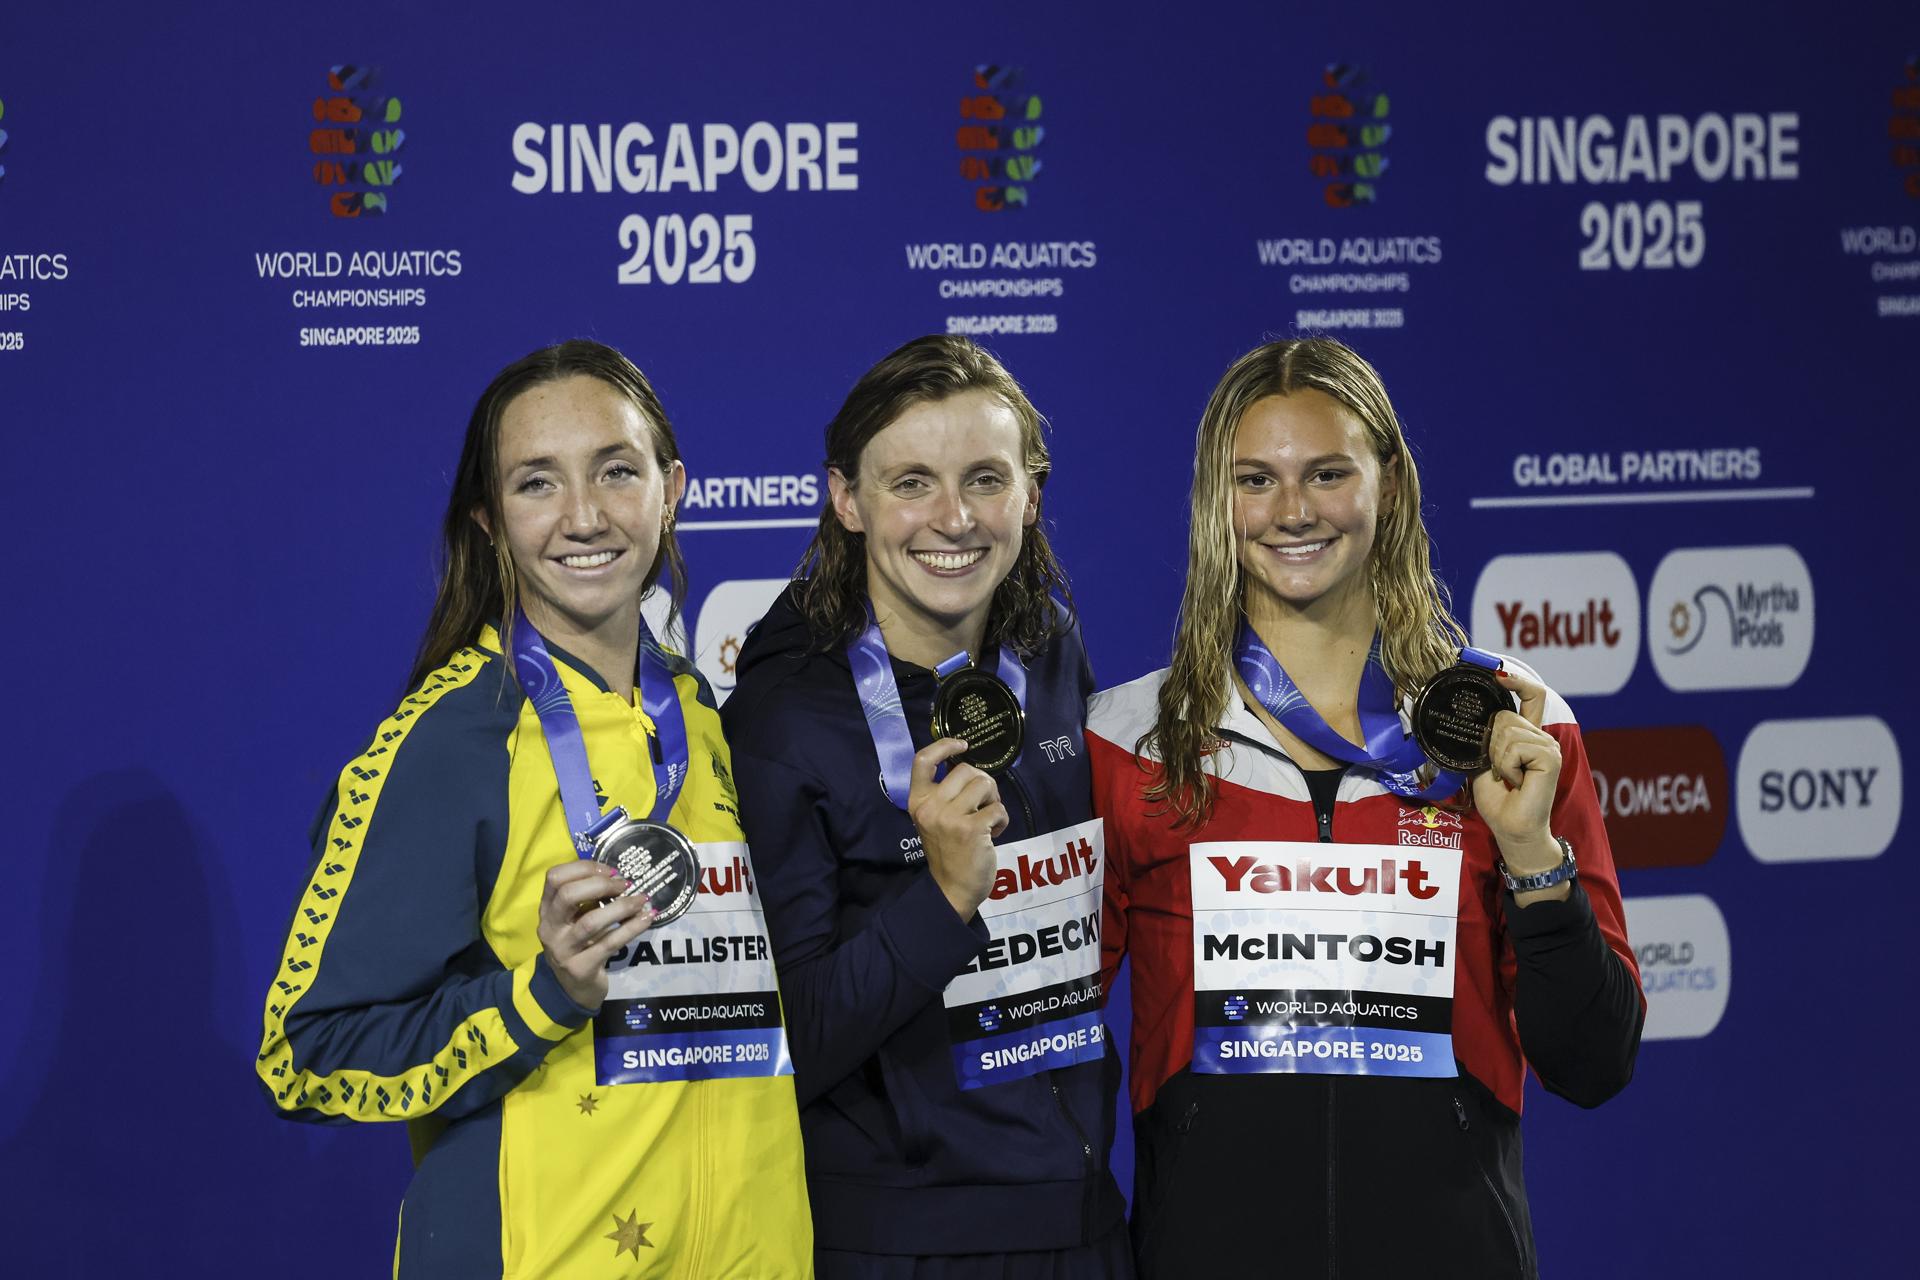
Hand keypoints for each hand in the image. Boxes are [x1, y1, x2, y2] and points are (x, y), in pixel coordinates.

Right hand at [537, 860, 654, 1009]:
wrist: (573, 990)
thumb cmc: (578, 945)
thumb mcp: (574, 920)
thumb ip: (587, 898)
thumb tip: (618, 875)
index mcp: (547, 910)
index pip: (554, 877)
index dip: (583, 868)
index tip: (610, 870)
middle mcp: (550, 928)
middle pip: (568, 895)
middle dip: (601, 884)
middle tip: (625, 884)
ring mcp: (564, 950)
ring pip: (591, 922)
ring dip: (621, 907)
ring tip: (641, 900)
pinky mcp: (582, 968)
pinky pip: (610, 943)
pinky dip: (632, 928)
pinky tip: (647, 918)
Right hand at [908, 738, 1006, 921]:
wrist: (952, 890)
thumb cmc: (948, 851)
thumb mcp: (935, 819)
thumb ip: (945, 795)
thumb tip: (971, 770)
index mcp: (917, 802)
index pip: (922, 760)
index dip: (943, 745)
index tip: (961, 745)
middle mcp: (930, 807)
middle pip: (966, 769)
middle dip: (983, 783)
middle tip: (984, 804)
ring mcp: (949, 818)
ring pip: (985, 784)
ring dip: (994, 800)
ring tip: (989, 820)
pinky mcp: (971, 829)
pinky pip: (998, 808)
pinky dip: (1003, 819)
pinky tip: (994, 834)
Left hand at [1469, 665, 1563, 875]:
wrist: (1511, 828)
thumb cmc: (1498, 799)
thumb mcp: (1484, 761)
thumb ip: (1486, 737)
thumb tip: (1469, 714)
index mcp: (1527, 735)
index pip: (1532, 694)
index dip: (1516, 679)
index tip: (1496, 672)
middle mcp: (1541, 736)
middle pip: (1505, 714)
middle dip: (1490, 741)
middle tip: (1499, 769)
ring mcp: (1548, 745)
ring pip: (1507, 730)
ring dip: (1497, 757)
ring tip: (1509, 778)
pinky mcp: (1550, 757)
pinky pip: (1515, 746)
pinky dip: (1507, 765)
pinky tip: (1517, 782)